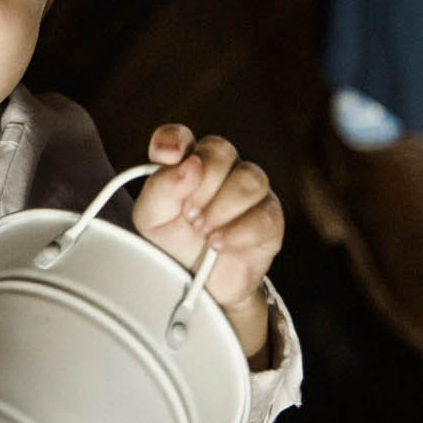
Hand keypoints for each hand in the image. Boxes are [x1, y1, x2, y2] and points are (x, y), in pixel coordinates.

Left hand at [132, 124, 282, 360]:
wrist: (200, 287)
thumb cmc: (173, 243)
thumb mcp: (151, 219)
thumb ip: (161, 187)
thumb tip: (188, 165)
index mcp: (185, 161)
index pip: (180, 135)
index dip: (174, 140)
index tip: (167, 157)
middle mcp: (221, 168)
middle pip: (219, 150)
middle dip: (200, 184)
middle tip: (188, 215)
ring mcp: (250, 190)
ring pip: (248, 178)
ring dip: (220, 208)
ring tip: (203, 232)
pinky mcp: (270, 217)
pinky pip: (264, 214)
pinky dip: (238, 232)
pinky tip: (220, 244)